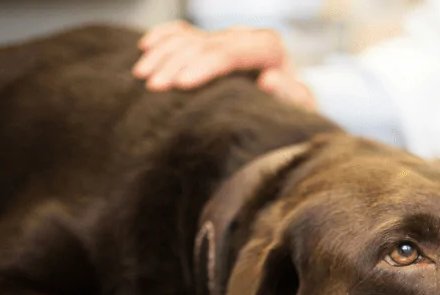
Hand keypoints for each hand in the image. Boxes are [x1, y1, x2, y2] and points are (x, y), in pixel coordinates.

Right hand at [133, 21, 316, 109]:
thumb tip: (270, 79)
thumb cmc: (291, 116)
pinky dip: (163, 38)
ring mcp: (225, 39)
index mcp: (268, 48)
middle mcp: (245, 38)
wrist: (285, 114)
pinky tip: (145, 47)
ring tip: (142, 77)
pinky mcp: (211, 44)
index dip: (206, 65)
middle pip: (205, 43)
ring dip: (163, 54)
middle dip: (177, 63)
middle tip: (154, 88)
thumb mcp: (297, 111)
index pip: (232, 50)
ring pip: (189, 37)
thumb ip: (290, 96)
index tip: (182, 84)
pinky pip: (182, 33)